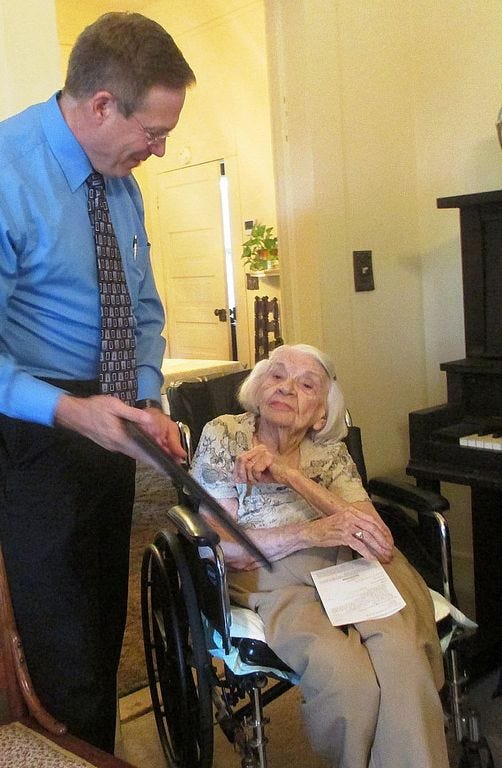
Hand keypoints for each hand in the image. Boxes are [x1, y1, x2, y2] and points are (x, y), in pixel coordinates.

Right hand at [54, 394, 185, 461]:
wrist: (73, 414)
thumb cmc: (93, 408)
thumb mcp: (115, 406)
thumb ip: (133, 414)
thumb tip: (149, 420)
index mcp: (120, 437)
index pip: (142, 452)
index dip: (156, 461)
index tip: (167, 468)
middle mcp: (117, 446)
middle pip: (140, 456)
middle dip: (155, 461)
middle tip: (169, 467)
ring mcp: (113, 446)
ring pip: (134, 453)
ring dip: (147, 456)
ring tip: (162, 458)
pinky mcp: (110, 444)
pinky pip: (128, 449)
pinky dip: (138, 451)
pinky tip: (144, 449)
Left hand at [234, 444, 289, 484]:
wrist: (285, 477)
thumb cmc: (272, 475)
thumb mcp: (254, 474)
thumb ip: (245, 474)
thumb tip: (235, 478)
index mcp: (256, 449)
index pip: (240, 457)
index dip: (236, 469)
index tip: (236, 479)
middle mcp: (259, 448)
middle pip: (242, 459)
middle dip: (242, 473)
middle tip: (244, 481)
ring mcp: (264, 451)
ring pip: (248, 466)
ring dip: (252, 477)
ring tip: (258, 479)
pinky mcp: (267, 457)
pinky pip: (255, 469)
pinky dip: (257, 476)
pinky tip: (263, 477)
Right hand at [305, 503, 393, 562]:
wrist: (311, 532)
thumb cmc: (326, 528)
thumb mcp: (342, 521)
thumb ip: (354, 523)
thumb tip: (368, 533)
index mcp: (351, 511)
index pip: (371, 520)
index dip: (381, 530)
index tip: (387, 538)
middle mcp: (350, 516)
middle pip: (371, 528)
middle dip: (382, 539)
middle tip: (388, 548)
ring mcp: (346, 525)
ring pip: (367, 536)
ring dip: (377, 547)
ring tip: (383, 554)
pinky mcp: (342, 535)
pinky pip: (358, 544)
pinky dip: (366, 552)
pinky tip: (371, 557)